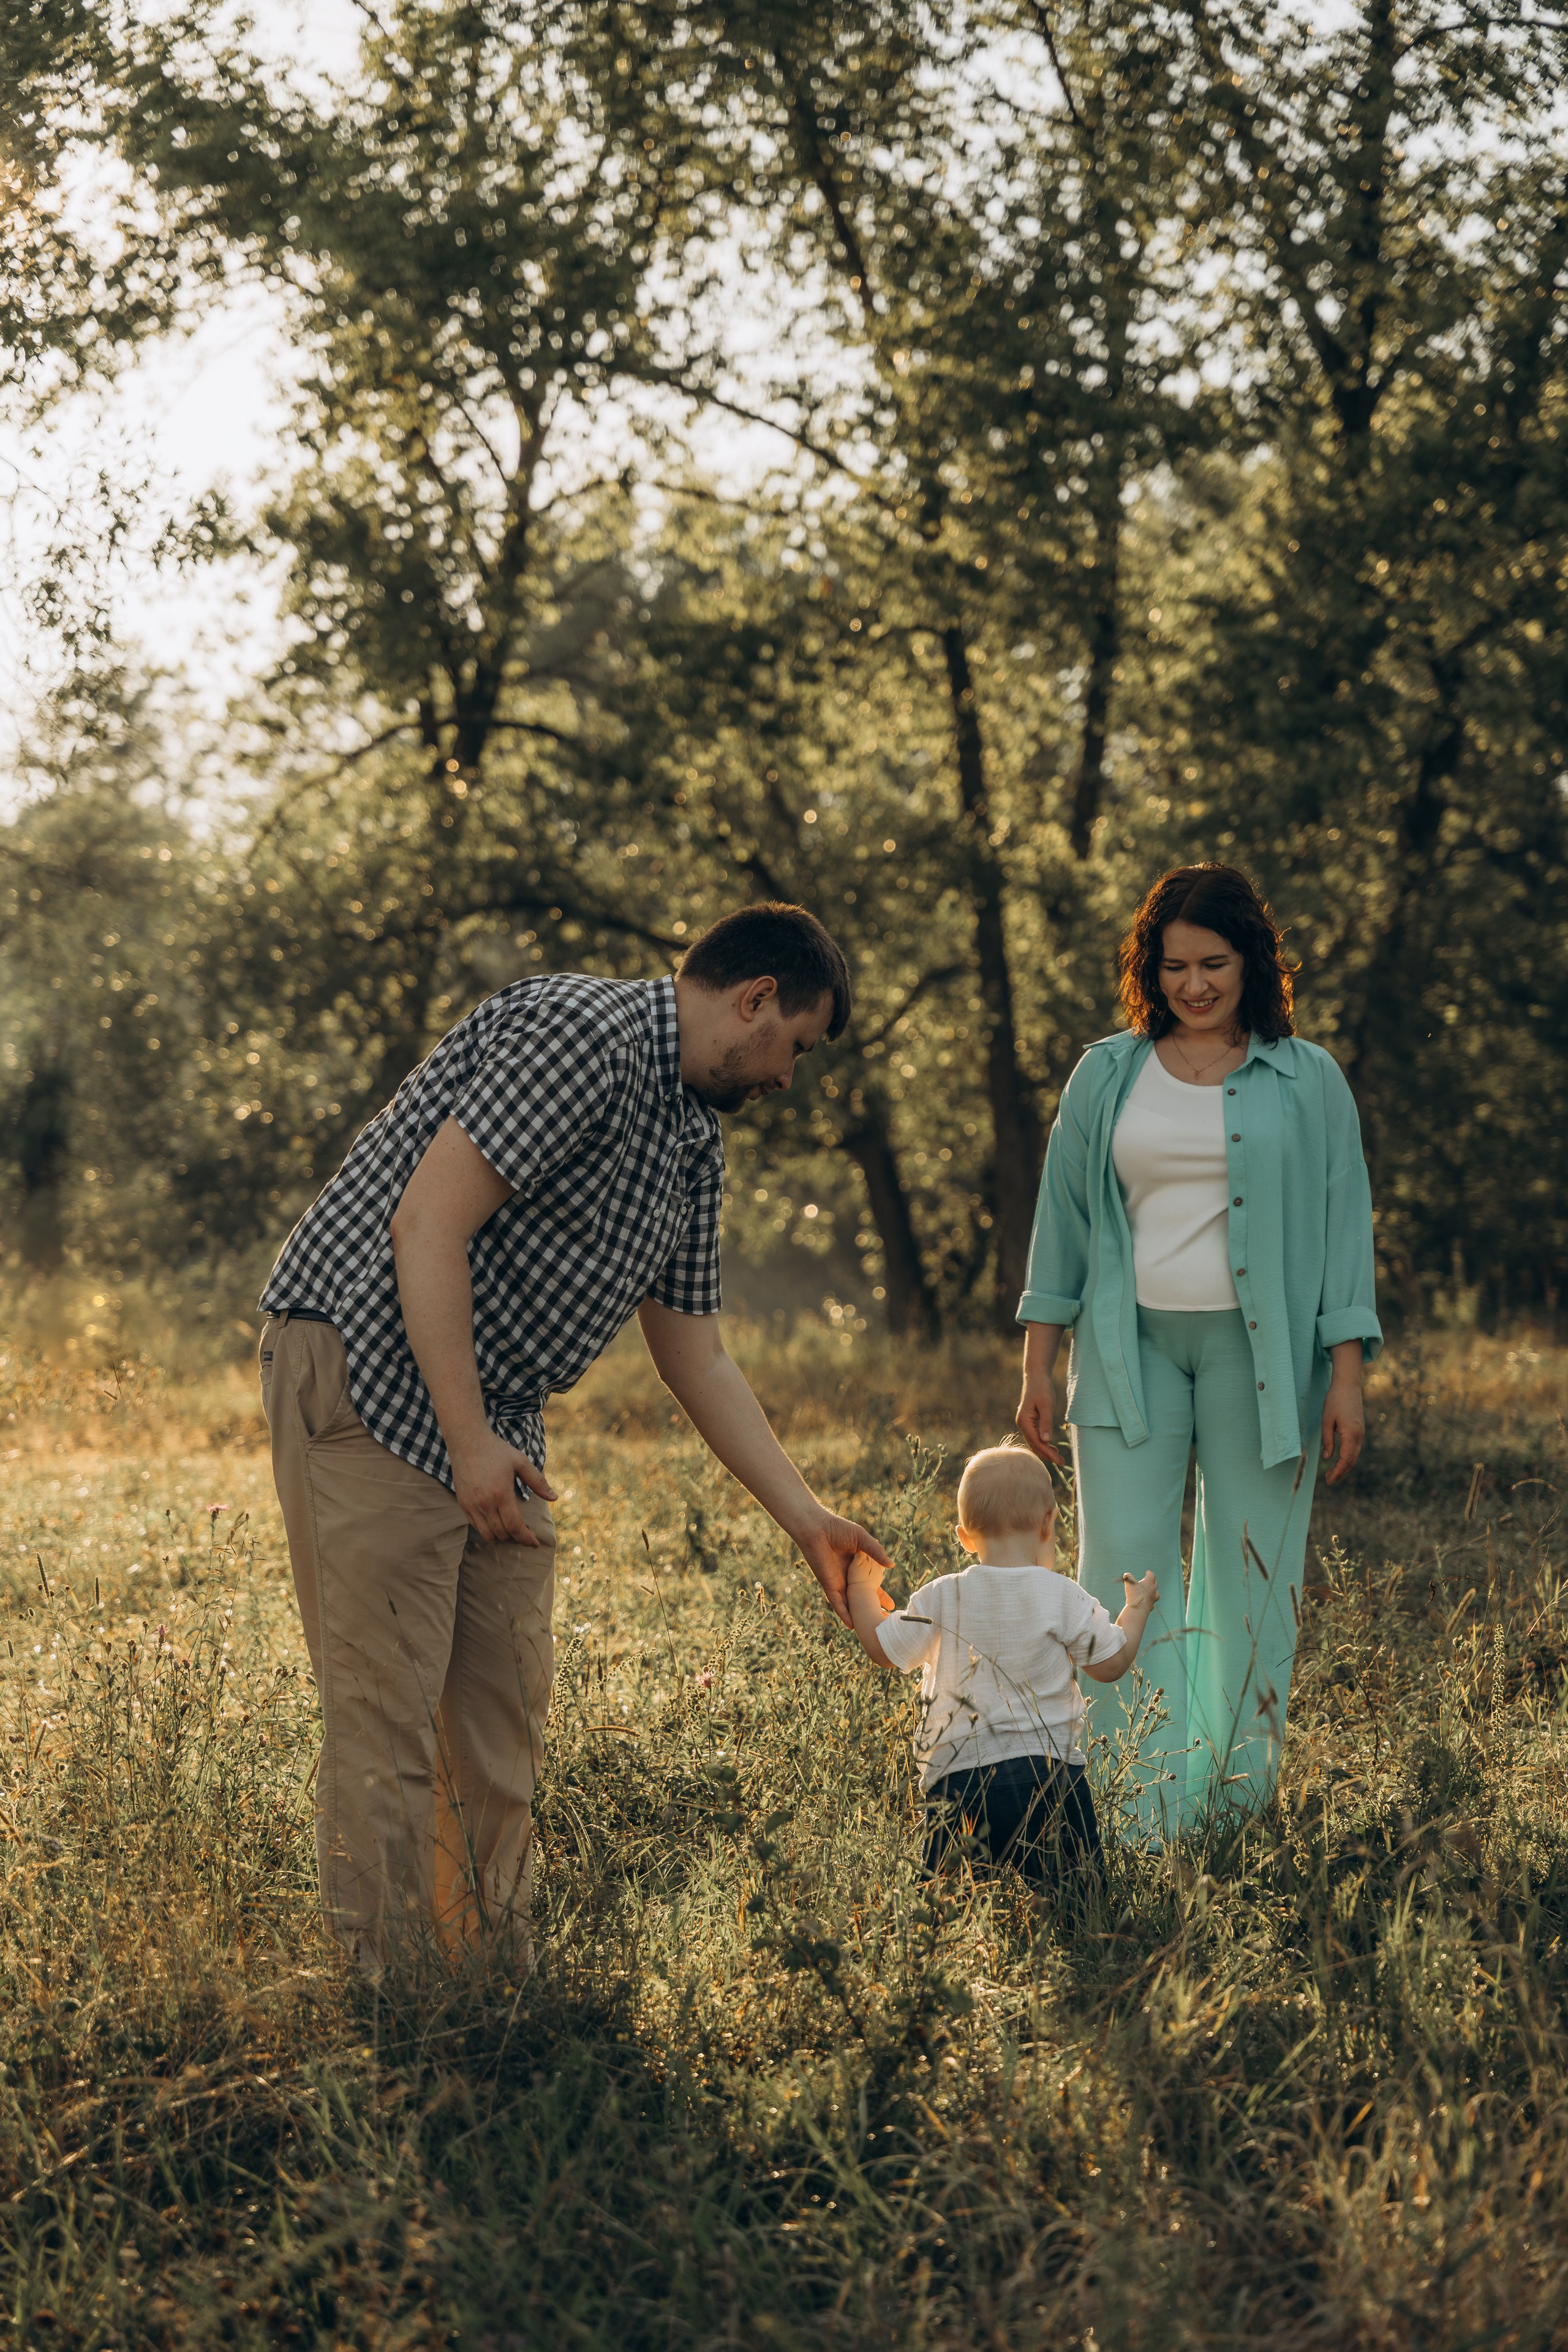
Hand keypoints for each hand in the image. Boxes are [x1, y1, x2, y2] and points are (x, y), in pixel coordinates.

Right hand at [449, 1428, 557, 1543]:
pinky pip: (475, 1526)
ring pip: (487, 1534)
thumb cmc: (496, 1450)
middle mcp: (485, 1503)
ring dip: (501, 1537)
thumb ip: (538, 1482)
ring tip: (512, 1533)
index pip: (515, 1527)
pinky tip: (497, 1524)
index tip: (535, 1543)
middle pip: (502, 1534)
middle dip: (516, 1539)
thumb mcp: (521, 1462)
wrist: (467, 1441)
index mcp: (501, 1494)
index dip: (526, 1539)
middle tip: (526, 1536)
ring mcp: (471, 1505)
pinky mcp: (462, 1504)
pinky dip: (487, 1530)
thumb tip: (554, 1498)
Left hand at [792, 1510, 891, 1628]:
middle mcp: (848, 1577)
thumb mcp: (862, 1539)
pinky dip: (843, 1613)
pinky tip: (851, 1625)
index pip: (871, 1584)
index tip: (890, 1605)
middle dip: (873, 1608)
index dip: (880, 1594)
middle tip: (884, 1619)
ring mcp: (838, 1582)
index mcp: (857, 1566)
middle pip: (862, 1597)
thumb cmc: (837, 1529)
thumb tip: (891, 1565)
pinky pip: (837, 1602)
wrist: (817, 1528)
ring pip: (850, 1603)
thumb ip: (876, 1552)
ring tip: (870, 1629)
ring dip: (859, 1615)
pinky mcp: (828, 1584)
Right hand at [1015, 1374, 1062, 1466]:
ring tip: (1058, 1458)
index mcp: (1024, 1421)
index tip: (1059, 1460)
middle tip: (1062, 1463)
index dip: (1048, 1452)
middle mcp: (1022, 1423)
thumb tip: (1046, 1441)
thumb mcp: (1047, 1405)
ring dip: (1046, 1450)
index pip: (1037, 1441)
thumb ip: (1046, 1423)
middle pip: (1035, 1444)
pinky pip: (1035, 1436)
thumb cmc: (1042, 1389)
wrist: (1036, 1377)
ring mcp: (1025, 1423)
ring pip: (1035, 1441)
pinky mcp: (1030, 1421)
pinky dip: (1044, 1443)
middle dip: (1047, 1454)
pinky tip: (1052, 1447)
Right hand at [1122, 1570, 1159, 1613]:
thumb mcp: (1129, 1583)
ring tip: (1152, 1591)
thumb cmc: (1134, 1594)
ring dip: (1154, 1591)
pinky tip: (1148, 1602)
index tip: (1148, 1572)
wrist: (1138, 1608)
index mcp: (1149, 1583)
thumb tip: (1126, 1574)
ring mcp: (1153, 1598)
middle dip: (1152, 1581)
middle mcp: (1153, 1590)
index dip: (1149, 1573)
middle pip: (1155, 1583)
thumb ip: (1128, 1578)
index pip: (1151, 1575)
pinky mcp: (1151, 1606)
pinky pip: (1153, 1603)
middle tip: (1150, 1580)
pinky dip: (1150, 1602)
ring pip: (1157, 1594)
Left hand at [1321, 1378, 1364, 1485]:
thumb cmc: (1335, 1400)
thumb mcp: (1327, 1420)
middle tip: (1328, 1480)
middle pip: (1352, 1460)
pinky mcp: (1360, 1430)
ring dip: (1344, 1466)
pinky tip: (1338, 1459)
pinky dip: (1348, 1457)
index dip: (1338, 1471)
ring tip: (1331, 1472)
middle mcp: (1359, 1435)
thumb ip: (1328, 1440)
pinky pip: (1355, 1448)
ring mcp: (1361, 1433)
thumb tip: (1328, 1457)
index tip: (1329, 1480)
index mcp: (1351, 1433)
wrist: (1348, 1385)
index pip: (1346, 1459)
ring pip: (1355, 1455)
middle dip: (1341, 1472)